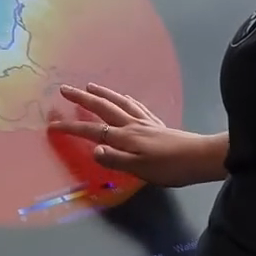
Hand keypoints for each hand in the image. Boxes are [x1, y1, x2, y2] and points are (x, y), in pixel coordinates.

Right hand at [47, 84, 227, 187]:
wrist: (202, 158)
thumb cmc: (170, 167)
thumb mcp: (140, 169)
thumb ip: (115, 159)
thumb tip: (93, 149)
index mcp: (126, 138)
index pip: (93, 131)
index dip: (72, 128)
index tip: (53, 125)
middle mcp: (133, 125)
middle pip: (104, 108)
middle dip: (83, 99)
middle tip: (65, 89)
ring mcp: (146, 122)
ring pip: (119, 103)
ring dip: (103, 94)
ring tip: (90, 86)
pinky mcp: (158, 124)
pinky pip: (137, 106)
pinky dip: (125, 99)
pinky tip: (124, 97)